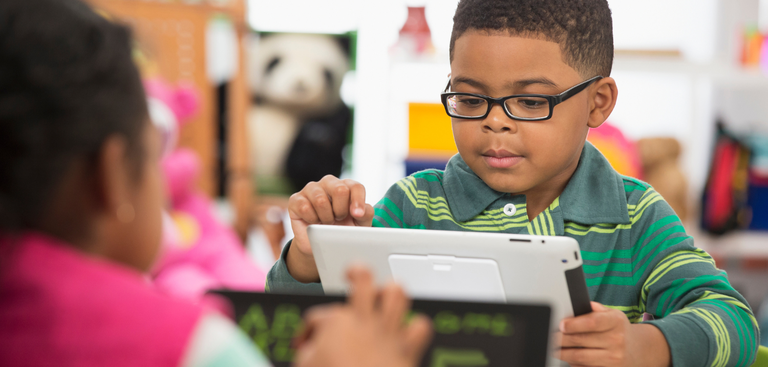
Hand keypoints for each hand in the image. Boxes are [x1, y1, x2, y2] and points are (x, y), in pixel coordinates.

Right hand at [286, 175, 373, 281]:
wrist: (321, 243)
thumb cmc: (342, 230)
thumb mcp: (359, 224)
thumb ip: (365, 214)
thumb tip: (361, 211)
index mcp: (346, 186)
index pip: (355, 187)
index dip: (358, 202)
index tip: (357, 216)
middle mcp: (329, 183)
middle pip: (340, 189)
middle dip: (341, 210)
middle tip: (338, 219)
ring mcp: (311, 189)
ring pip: (321, 200)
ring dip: (326, 217)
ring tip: (326, 221)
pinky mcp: (296, 199)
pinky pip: (305, 207)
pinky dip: (312, 219)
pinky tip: (313, 222)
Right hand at [293, 267, 432, 366]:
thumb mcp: (305, 365)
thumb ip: (308, 350)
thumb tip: (310, 346)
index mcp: (338, 322)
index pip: (318, 316)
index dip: (308, 330)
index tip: (305, 346)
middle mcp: (366, 322)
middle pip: (364, 279)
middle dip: (356, 271)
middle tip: (352, 274)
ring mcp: (388, 334)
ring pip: (397, 293)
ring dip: (390, 291)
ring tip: (383, 294)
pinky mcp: (407, 350)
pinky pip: (420, 327)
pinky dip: (416, 326)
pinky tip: (407, 329)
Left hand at [556, 302, 669, 366]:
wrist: (637, 350)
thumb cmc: (618, 329)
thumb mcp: (612, 314)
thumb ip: (594, 310)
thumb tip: (575, 307)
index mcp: (616, 321)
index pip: (593, 322)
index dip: (574, 324)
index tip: (561, 325)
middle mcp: (617, 340)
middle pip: (581, 340)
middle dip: (560, 339)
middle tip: (550, 336)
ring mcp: (614, 359)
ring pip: (579, 357)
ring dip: (562, 352)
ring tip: (554, 347)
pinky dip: (573, 363)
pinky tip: (569, 357)